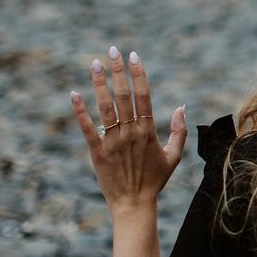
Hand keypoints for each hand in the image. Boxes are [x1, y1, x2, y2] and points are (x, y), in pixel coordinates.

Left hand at [69, 46, 186, 213]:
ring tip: (94, 64)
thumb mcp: (173, 156)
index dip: (138, 74)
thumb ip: (179, 131)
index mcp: (149, 131)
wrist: (133, 204)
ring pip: (106, 107)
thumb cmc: (154, 180)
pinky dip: (80, 111)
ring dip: (100, 84)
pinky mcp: (97, 152)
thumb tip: (182, 107)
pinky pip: (88, 128)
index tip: (133, 56)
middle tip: (112, 51)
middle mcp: (131, 132)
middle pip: (124, 95)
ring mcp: (113, 142)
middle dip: (118, 71)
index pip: (143, 95)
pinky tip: (74, 94)